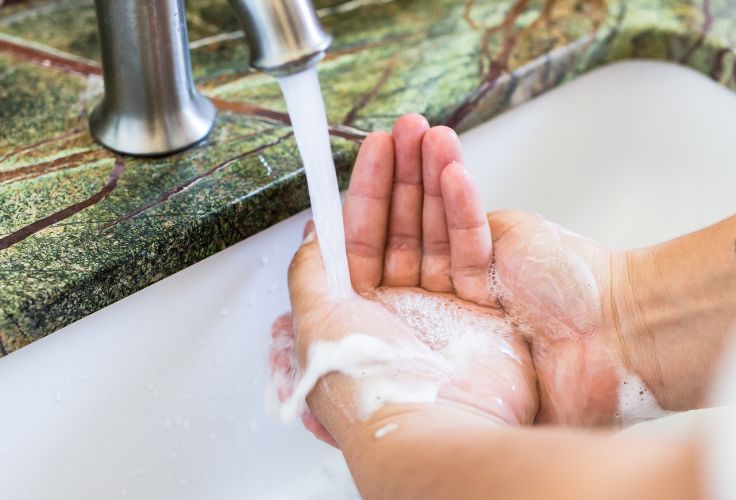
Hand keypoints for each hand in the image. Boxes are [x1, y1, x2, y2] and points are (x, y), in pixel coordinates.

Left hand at [342, 114, 652, 426]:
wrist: (432, 430)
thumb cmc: (364, 382)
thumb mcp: (315, 319)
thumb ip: (310, 271)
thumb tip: (312, 236)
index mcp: (358, 310)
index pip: (361, 235)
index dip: (366, 188)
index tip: (373, 148)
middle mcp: (399, 308)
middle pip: (401, 224)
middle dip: (402, 174)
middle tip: (407, 129)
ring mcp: (441, 308)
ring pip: (437, 230)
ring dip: (433, 180)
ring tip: (433, 136)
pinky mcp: (482, 312)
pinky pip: (472, 249)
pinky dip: (465, 210)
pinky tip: (457, 173)